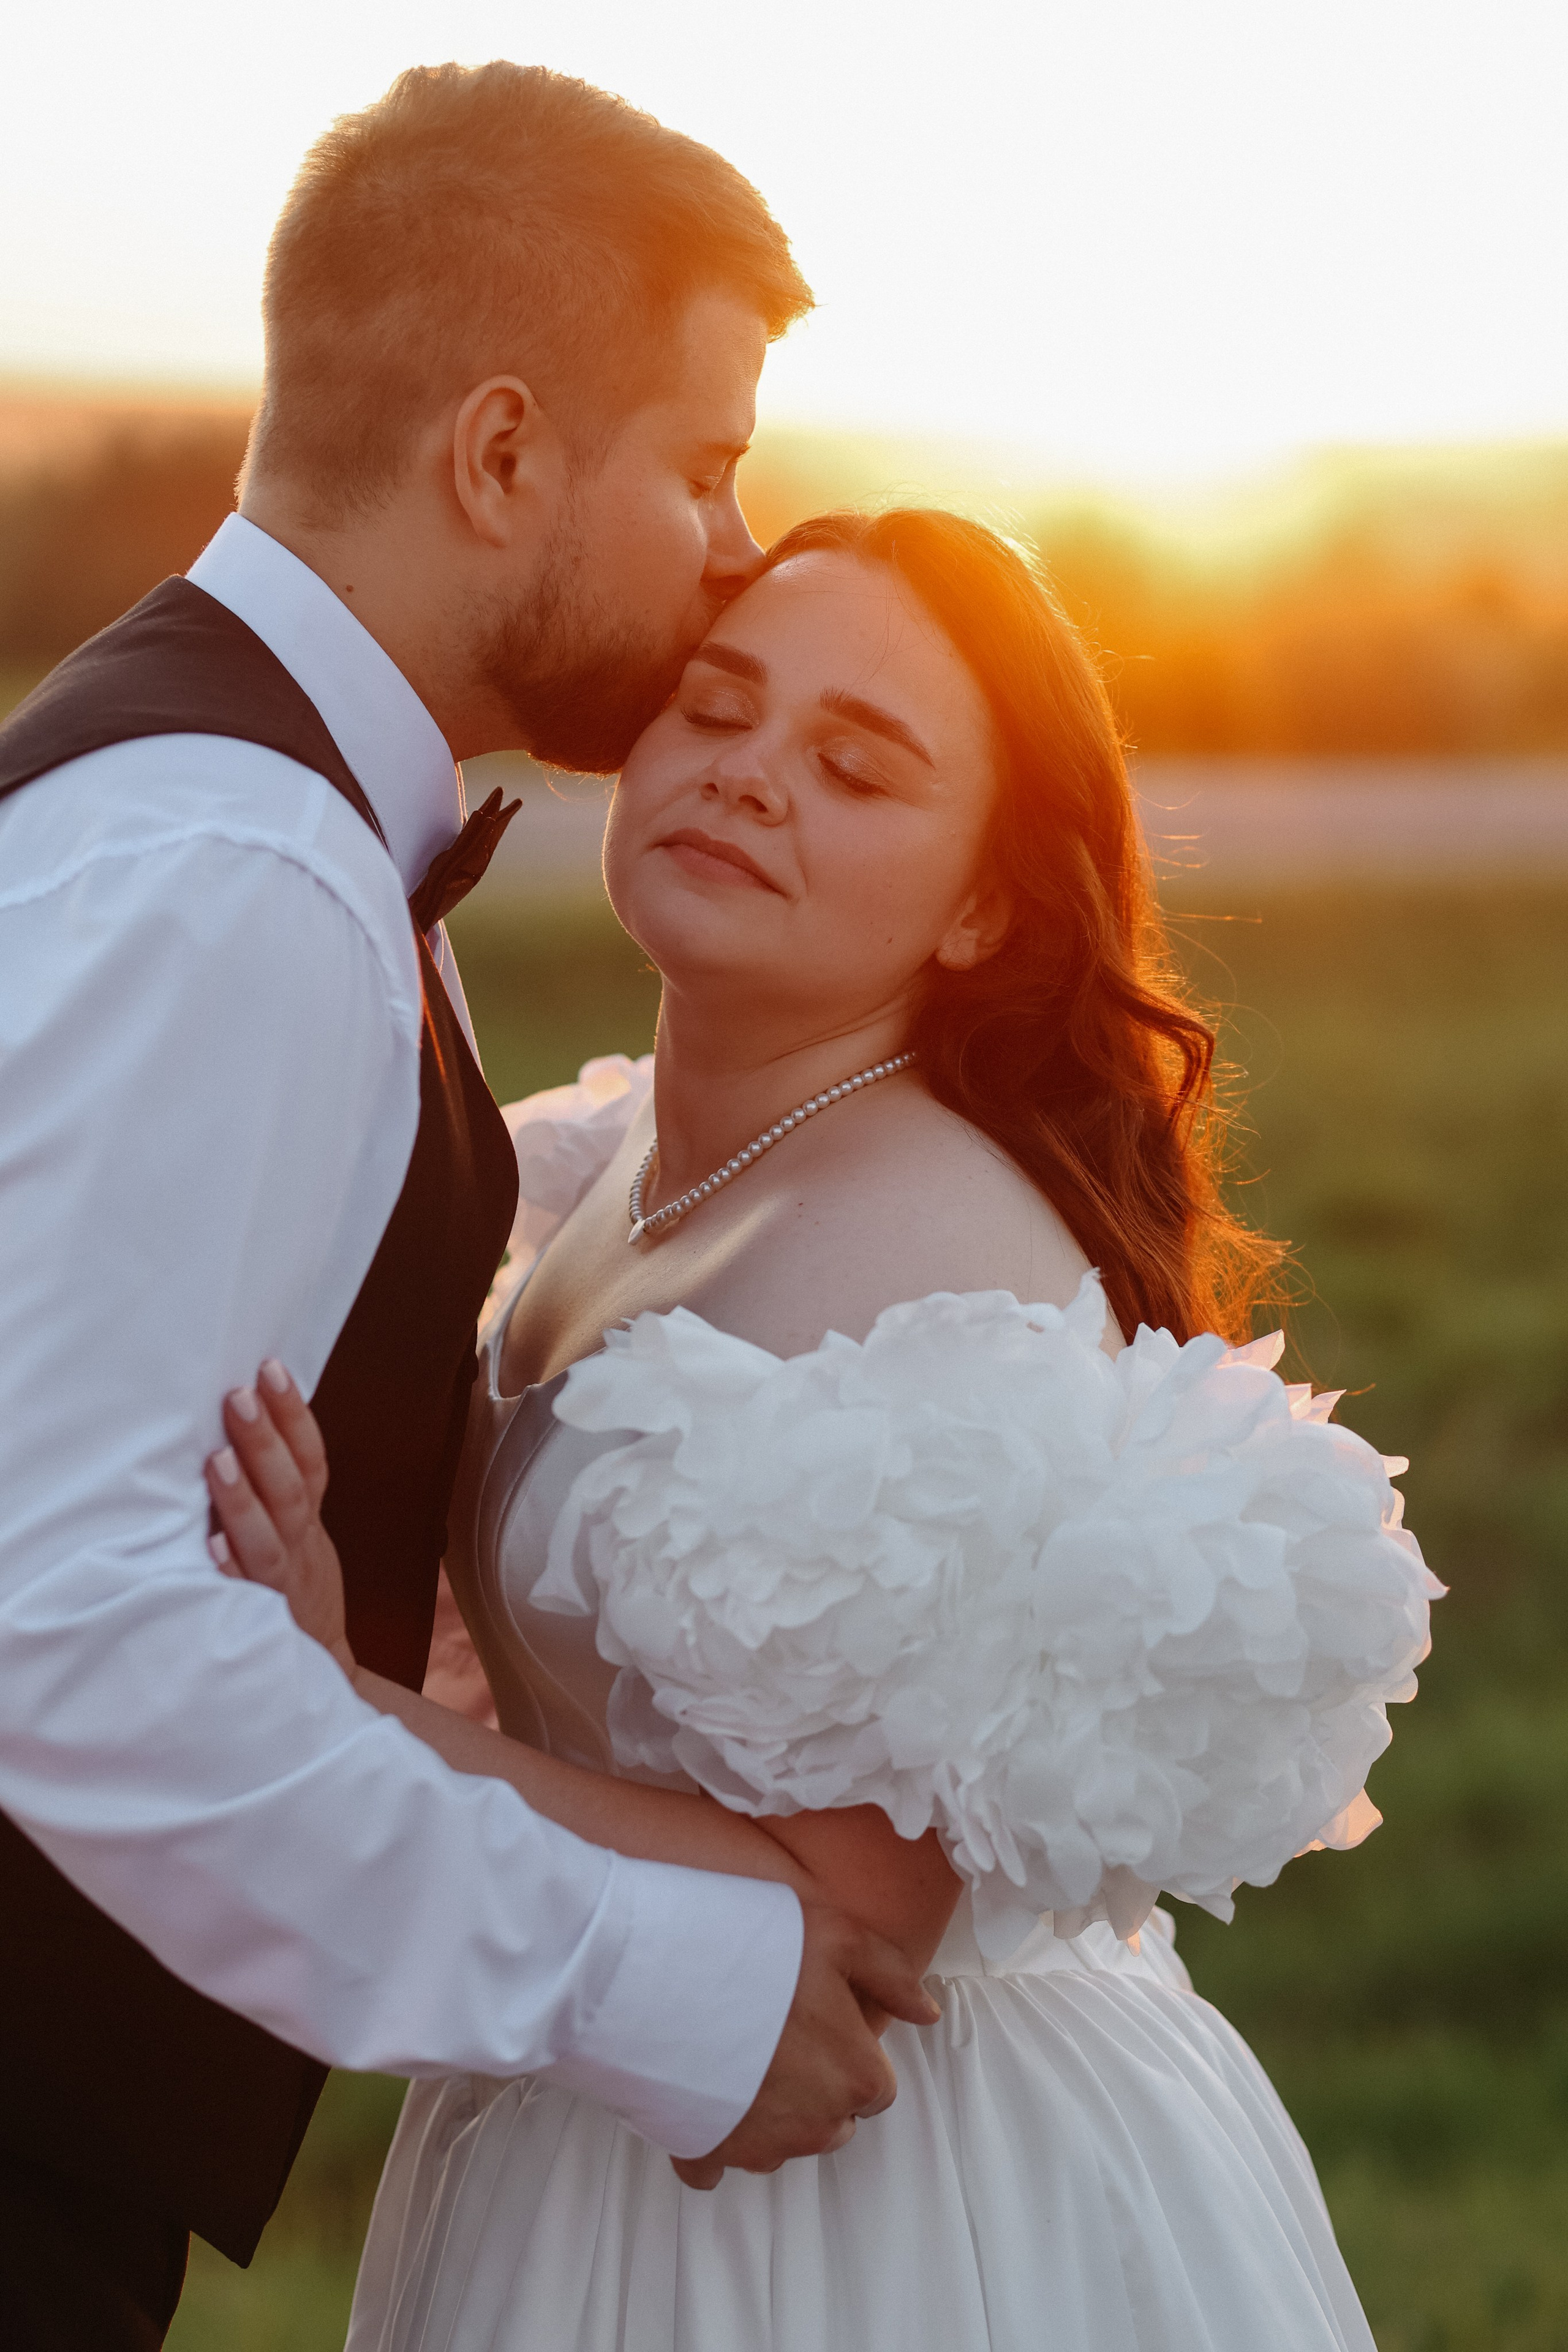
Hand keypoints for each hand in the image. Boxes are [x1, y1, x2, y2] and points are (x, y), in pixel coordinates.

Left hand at [205, 1362, 354, 1674]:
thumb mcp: (304, 1527)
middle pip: (289, 1489)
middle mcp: (299, 1543)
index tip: (271, 1369)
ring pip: (268, 1537)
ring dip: (243, 1500)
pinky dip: (231, 1570)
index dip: (295, 1415)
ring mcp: (280, 1582)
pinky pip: (245, 1593)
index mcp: (309, 1516)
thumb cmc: (297, 1579)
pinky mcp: (260, 1617)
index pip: (310, 1457)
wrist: (319, 1659)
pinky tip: (210, 1547)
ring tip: (218, 1461)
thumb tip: (252, 1414)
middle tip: (238, 1398)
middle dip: (265, 1442)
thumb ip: (282, 1482)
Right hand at [670, 1903, 940, 2190]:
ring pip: (781, 2142)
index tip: (819, 2024)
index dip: (849, 2052)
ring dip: (769, 2112)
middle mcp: (817, 2126)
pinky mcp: (709, 2154)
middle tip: (779, 2036)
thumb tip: (927, 2012)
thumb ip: (893, 1977)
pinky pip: (719, 2163)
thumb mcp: (840, 1938)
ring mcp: (762, 2146)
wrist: (667, 1977)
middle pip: (833, 2121)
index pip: (875, 2087)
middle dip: (815, 2088)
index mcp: (857, 2077)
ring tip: (738, 2055)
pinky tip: (702, 2098)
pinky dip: (715, 2139)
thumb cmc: (759, 1952)